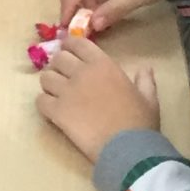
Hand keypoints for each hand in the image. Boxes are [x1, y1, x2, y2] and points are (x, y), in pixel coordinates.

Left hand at [37, 39, 160, 161]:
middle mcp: (82, 73)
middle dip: (58, 65)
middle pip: (58, 58)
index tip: (69, 51)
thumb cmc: (140, 122)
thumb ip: (145, 80)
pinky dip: (44, 104)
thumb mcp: (149, 98)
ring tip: (55, 94)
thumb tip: (145, 68)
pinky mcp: (57, 112)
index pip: (78, 43)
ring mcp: (67, 91)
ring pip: (45, 78)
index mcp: (103, 65)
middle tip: (63, 76)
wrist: (128, 147)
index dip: (70, 45)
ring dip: (49, 84)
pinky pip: (40, 101)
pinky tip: (51, 111)